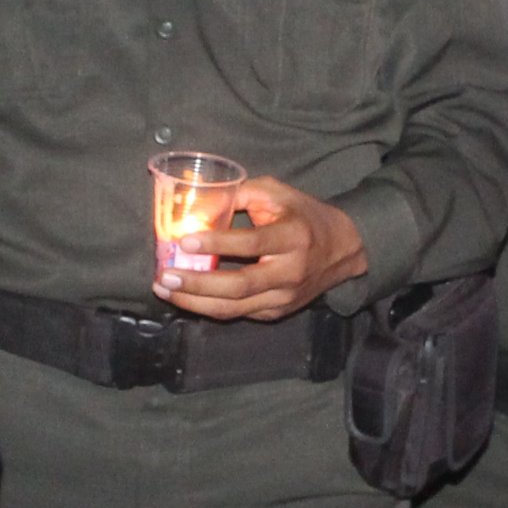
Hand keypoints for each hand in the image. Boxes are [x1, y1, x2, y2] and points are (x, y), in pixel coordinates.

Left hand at [157, 174, 368, 319]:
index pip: (252, 243)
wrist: (343, 250)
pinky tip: (185, 296)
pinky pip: (237, 314)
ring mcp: (283, 298)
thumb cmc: (304, 215)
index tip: (184, 241)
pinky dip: (207, 307)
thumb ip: (241, 193)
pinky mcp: (276, 312)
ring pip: (233, 308)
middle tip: (165, 276)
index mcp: (294, 237)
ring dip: (194, 302)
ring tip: (164, 290)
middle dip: (197, 283)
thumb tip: (199, 201)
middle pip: (238, 286)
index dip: (217, 244)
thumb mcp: (279, 193)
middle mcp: (290, 272)